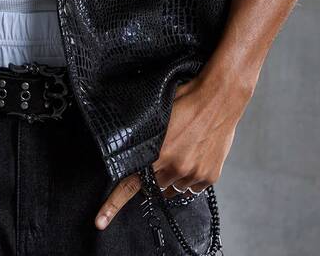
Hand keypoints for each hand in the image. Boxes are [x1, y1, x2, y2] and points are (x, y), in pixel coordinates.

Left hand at [94, 73, 248, 229]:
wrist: (219, 98)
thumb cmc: (187, 99)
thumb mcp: (158, 114)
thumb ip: (145, 137)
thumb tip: (131, 146)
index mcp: (158, 152)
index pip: (130, 184)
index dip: (113, 203)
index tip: (100, 221)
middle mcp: (175, 167)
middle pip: (151, 187)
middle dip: (149, 178)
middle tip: (156, 161)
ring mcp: (193, 174)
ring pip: (171, 189)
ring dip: (169, 179)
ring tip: (178, 155)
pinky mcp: (209, 177)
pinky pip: (191, 188)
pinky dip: (188, 179)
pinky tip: (192, 158)